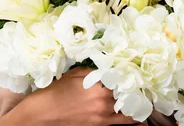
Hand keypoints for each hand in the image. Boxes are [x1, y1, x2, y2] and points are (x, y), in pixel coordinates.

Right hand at [28, 66, 145, 125]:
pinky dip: (129, 123)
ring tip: (145, 105)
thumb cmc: (55, 92)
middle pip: (130, 98)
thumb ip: (95, 69)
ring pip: (128, 115)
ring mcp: (102, 119)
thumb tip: (111, 63)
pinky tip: (138, 123)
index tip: (141, 75)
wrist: (39, 116)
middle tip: (144, 89)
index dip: (135, 78)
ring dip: (136, 109)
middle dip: (137, 93)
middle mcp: (105, 104)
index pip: (126, 81)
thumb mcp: (75, 74)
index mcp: (100, 87)